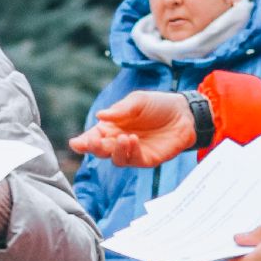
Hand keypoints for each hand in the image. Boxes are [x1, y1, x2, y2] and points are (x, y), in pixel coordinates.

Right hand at [67, 91, 193, 166]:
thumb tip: (100, 116)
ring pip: (115, 159)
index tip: (76, 143)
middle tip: (94, 142)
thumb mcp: (138, 101)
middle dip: (94, 148)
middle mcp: (119, 141)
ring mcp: (132, 151)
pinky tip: (132, 140)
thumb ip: (119, 110)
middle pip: (100, 150)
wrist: (185, 113)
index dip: (83, 142)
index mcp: (112, 126)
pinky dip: (130, 152)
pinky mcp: (147, 159)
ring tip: (122, 138)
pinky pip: (133, 160)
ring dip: (114, 150)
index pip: (93, 137)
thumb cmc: (159, 105)